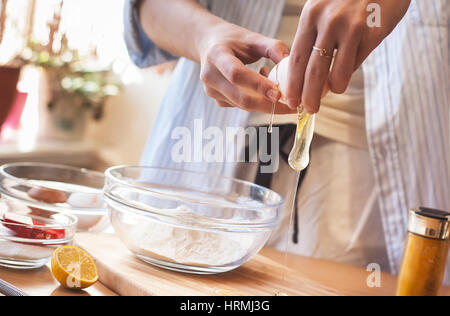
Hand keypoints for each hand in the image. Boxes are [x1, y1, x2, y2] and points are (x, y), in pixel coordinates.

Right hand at [198, 23, 295, 113]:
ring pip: (243, 105)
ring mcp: (212, 91)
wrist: (208, 44)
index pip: (237, 74)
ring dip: (264, 101)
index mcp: (217, 55)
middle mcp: (210, 76)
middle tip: (290, 105)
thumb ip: (274, 48)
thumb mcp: (253, 38)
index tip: (278, 93)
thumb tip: (293, 66)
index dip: (258, 85)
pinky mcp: (217, 100)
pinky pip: (241, 106)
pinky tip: (260, 87)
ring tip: (275, 85)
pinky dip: (256, 101)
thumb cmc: (233, 40)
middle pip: (241, 98)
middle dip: (268, 104)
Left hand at [286, 0, 410, 112]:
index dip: (293, 83)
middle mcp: (328, 21)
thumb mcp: (325, 9)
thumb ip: (315, 37)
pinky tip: (346, 74)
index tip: (291, 99)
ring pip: (337, 73)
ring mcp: (352, 27)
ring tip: (333, 91)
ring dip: (333, 88)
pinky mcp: (373, 32)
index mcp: (310, 16)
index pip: (295, 58)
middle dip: (309, 96)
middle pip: (313, 71)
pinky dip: (350, 72)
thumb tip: (308, 73)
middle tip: (309, 109)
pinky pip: (357, 63)